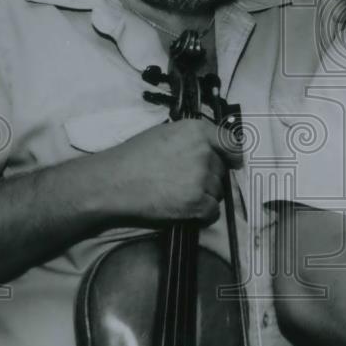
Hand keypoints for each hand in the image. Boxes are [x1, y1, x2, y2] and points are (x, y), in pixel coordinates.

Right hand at [101, 119, 243, 225]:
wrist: (113, 182)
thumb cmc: (133, 157)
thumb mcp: (166, 133)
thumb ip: (193, 139)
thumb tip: (212, 150)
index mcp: (197, 130)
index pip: (231, 143)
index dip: (232, 155)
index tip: (233, 161)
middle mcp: (204, 152)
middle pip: (222, 170)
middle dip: (209, 178)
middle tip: (184, 182)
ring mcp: (201, 178)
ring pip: (218, 191)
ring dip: (205, 196)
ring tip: (178, 194)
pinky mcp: (197, 202)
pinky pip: (213, 212)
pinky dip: (202, 215)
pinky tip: (184, 210)